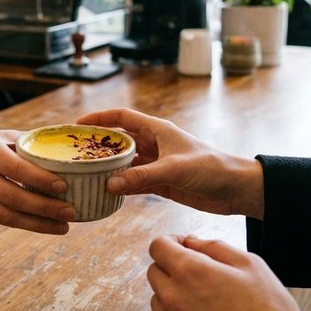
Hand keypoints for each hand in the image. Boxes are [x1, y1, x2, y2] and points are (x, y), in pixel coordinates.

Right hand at [0, 130, 74, 234]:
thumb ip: (27, 142)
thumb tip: (64, 147)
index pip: (15, 168)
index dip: (39, 179)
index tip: (63, 186)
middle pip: (14, 196)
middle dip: (45, 207)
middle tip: (71, 211)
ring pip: (9, 215)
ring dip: (40, 223)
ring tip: (65, 226)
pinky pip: (5, 221)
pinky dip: (28, 225)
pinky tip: (48, 226)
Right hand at [76, 108, 263, 217]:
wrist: (236, 189)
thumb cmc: (212, 168)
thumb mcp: (175, 169)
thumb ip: (142, 177)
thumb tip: (109, 184)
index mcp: (158, 130)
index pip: (122, 118)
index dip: (99, 119)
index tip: (76, 125)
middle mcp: (155, 144)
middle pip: (119, 141)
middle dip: (97, 146)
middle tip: (74, 154)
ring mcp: (157, 164)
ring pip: (125, 164)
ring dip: (108, 169)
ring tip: (84, 175)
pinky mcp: (161, 183)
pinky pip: (134, 183)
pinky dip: (120, 187)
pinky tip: (106, 193)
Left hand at [147, 235, 303, 310]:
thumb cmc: (269, 310)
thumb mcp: (249, 263)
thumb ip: (213, 246)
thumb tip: (189, 241)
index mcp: (190, 272)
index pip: (157, 246)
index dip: (171, 241)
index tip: (184, 247)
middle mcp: (174, 299)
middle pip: (154, 272)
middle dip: (172, 267)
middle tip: (200, 274)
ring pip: (158, 300)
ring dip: (173, 294)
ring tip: (206, 301)